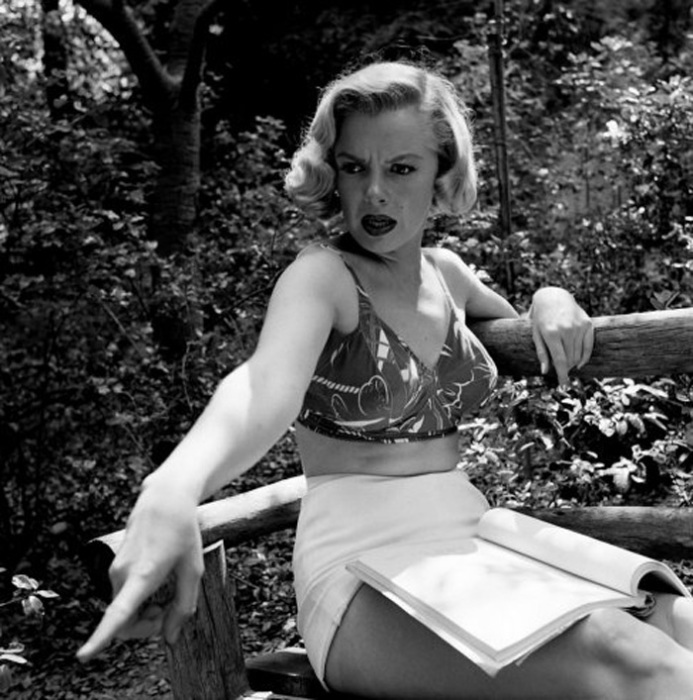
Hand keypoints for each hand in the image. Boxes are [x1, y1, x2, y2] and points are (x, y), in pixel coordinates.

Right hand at [76, 481, 203, 661]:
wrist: (165, 500)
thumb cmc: (183, 532)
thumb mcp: (193, 569)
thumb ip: (184, 606)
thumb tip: (170, 638)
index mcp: (143, 574)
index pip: (118, 611)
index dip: (101, 636)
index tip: (84, 655)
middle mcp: (121, 574)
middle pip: (125, 623)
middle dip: (147, 627)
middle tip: (170, 612)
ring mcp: (114, 570)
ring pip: (124, 610)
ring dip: (144, 613)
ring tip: (166, 594)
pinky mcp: (114, 567)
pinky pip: (123, 596)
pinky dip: (138, 601)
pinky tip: (157, 584)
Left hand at [529, 287, 593, 385]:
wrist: (554, 297)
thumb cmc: (541, 318)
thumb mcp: (536, 335)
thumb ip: (542, 353)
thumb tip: (545, 371)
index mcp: (551, 333)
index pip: (560, 360)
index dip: (562, 375)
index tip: (564, 386)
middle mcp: (567, 329)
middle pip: (570, 359)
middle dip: (565, 368)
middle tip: (561, 371)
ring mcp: (579, 326)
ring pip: (578, 354)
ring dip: (573, 362)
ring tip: (566, 363)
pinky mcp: (588, 324)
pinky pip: (589, 346)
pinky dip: (584, 357)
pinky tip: (579, 363)